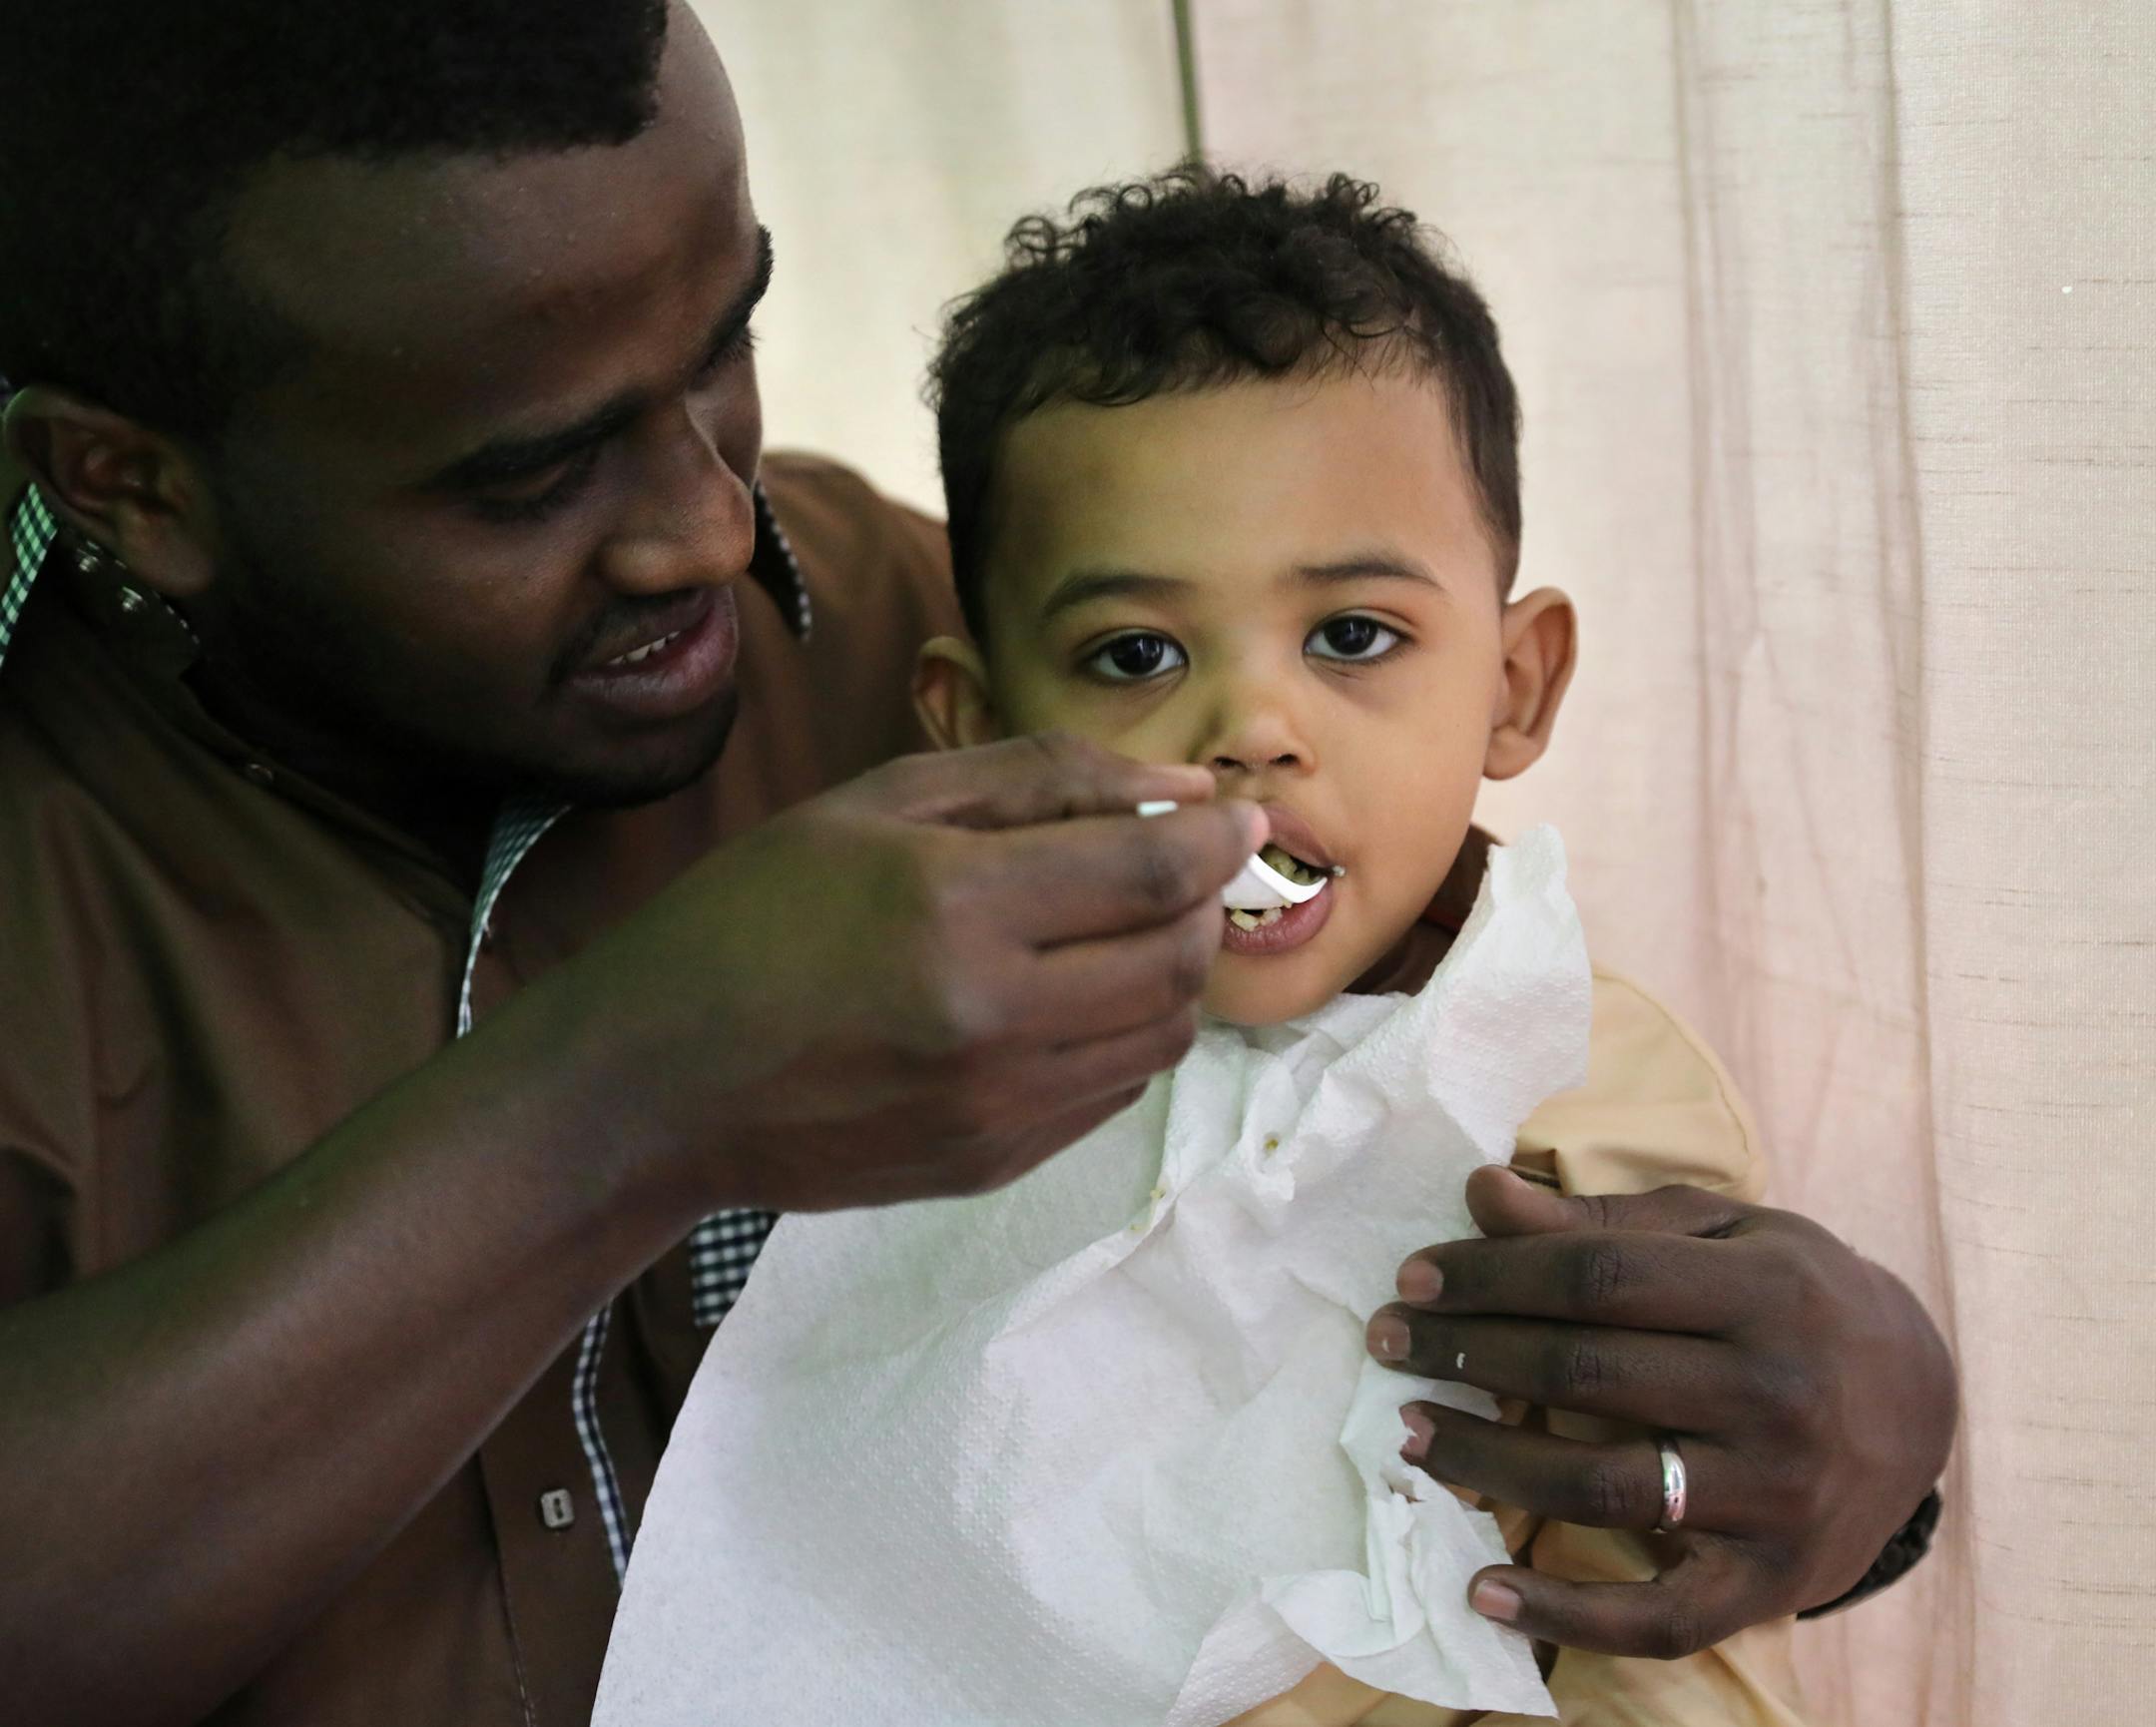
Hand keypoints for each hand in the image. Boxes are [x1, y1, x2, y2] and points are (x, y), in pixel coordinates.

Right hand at [550, 732, 1263, 1212]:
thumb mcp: (876, 804)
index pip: (1155, 873)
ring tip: (1119, 928)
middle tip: (1174, 865)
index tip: (1238, 810)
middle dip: (1202, 900)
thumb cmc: (751, 918)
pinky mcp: (992, 1164)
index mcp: (955, 907)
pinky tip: (1067, 996)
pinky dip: (1124, 1032)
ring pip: (1165, 1033)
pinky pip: (1115, 1091)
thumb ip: (1038, 779)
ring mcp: (996, 1106)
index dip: (1220, 835)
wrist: (656, 1084)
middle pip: (1179, 958)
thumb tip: (1181, 786)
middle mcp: (991, 1018)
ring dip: (1172, 971)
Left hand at [1366, 1167, 1956, 1657]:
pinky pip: (1659, 1617)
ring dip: (1489, 1468)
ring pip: (1601, 1489)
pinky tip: (1484, 1590)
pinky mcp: (1771, 1583)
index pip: (1595, 1279)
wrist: (1925, 1402)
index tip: (1413, 1279)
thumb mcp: (1721, 1232)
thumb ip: (1601, 1220)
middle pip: (1586, 1375)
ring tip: (1414, 1437)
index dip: (1491, 1276)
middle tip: (1389, 1345)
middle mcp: (1779, 1395)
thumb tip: (1482, 1192)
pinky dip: (1566, 1618)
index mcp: (1765, 1292)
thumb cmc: (1795, 1297)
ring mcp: (1777, 1498)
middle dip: (1468, 1356)